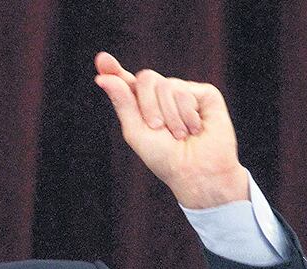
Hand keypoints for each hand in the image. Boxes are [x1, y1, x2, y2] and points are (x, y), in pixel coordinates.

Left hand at [94, 52, 247, 207]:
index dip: (113, 69)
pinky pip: (186, 91)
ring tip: (180, 135)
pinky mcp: (205, 94)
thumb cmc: (165, 157)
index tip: (102, 59)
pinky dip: (186, 115)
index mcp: (142, 106)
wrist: (197, 171)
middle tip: (157, 128)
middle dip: (148, 105)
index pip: (126, 82)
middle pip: (146, 78)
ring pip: (167, 86)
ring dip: (170, 116)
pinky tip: (195, 129)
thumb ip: (123, 103)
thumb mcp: (137, 132)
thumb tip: (102, 77)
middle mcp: (162, 96)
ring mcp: (184, 92)